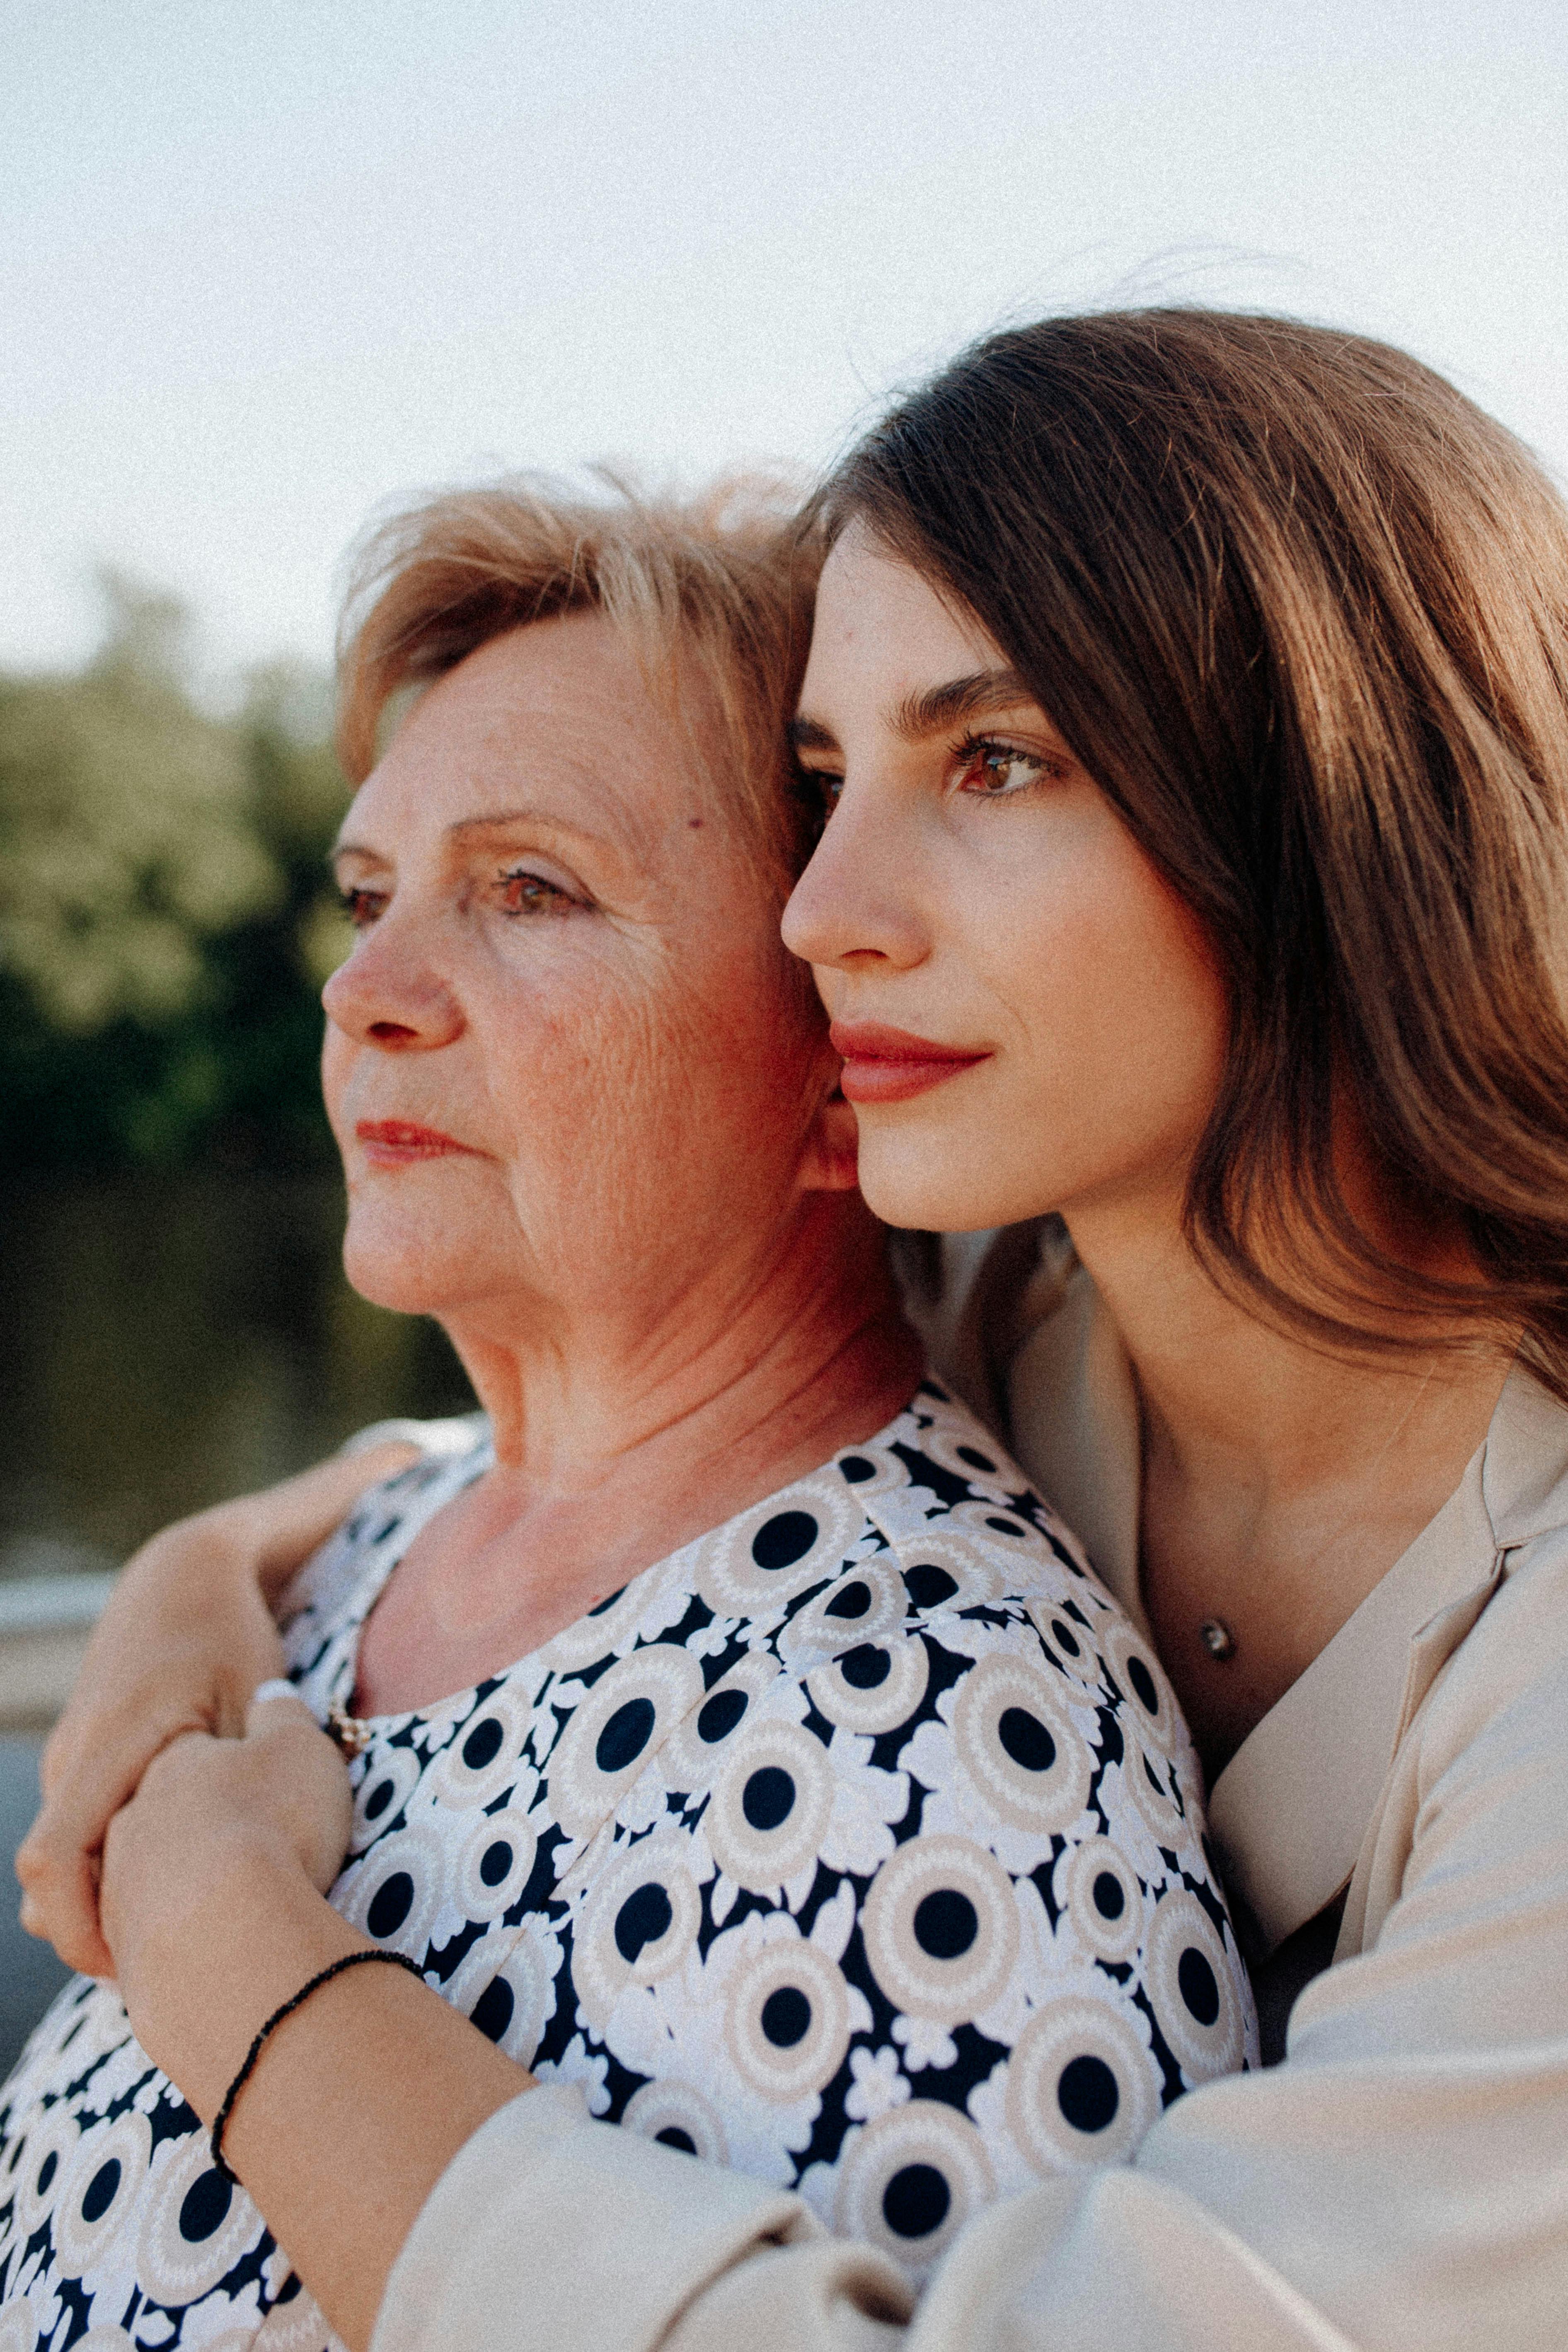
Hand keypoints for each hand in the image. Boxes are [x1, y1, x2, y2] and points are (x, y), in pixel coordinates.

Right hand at [17, 1443, 414, 1974]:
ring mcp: (66, 1756)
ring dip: (105, 1902)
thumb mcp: (253, 1695)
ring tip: (175, 1928)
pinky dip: (108, 1868)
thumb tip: (283, 1836)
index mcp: (110, 1745)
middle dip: (98, 1936)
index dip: (85, 1933)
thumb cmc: (230, 1635)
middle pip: (47, 1883)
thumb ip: (256, 1762)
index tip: (137, 1971)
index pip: (52, 1864)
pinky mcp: (77, 1759)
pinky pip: (75, 1835)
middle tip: (167, 1968)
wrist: (181, 1576)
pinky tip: (168, 1880)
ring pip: (59, 1863)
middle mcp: (72, 1756)